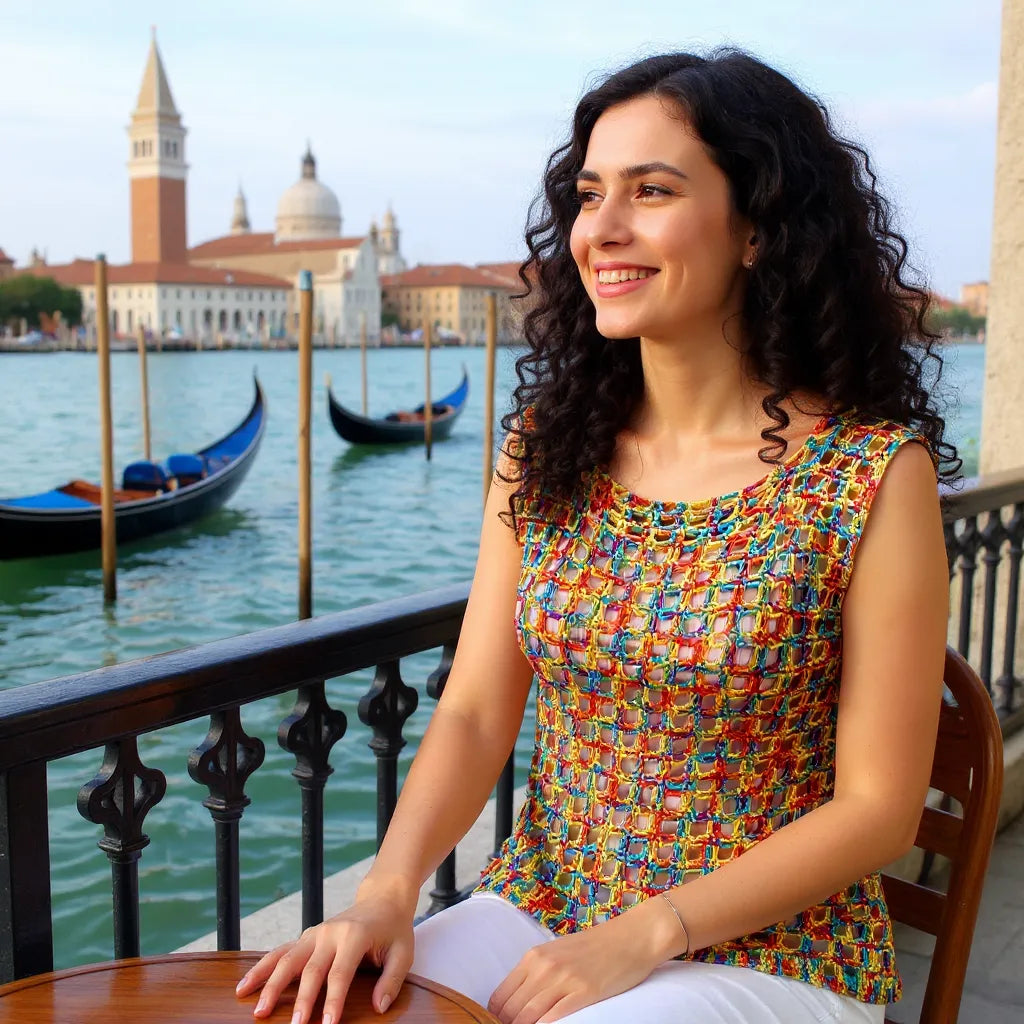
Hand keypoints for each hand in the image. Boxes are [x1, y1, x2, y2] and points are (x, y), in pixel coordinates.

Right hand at [235, 882, 416, 1023]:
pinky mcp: (306, 937)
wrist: (382, 900)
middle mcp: (330, 932)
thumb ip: (391, 980)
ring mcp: (315, 933)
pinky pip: (280, 952)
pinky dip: (261, 968)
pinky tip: (244, 986)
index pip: (340, 973)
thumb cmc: (393, 930)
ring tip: (258, 1010)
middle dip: (301, 1001)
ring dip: (271, 985)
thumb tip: (379, 1007)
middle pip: (310, 969)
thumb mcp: (403, 953)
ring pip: (287, 959)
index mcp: (355, 936)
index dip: (332, 1001)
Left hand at [487, 906, 670, 1023]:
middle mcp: (544, 967)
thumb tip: (518, 999)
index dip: (497, 1016)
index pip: (500, 996)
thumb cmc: (595, 946)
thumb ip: (537, 972)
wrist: (630, 937)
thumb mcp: (557, 952)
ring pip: (528, 1016)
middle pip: (511, 1010)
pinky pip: (554, 1018)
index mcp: (534, 957)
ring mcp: (563, 980)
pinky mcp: (584, 992)